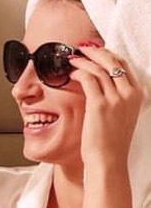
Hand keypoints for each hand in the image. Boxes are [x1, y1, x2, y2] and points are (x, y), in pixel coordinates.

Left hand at [70, 46, 142, 168]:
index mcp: (137, 95)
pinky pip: (88, 79)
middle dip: (96, 51)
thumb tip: (101, 84)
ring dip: (83, 60)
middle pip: (113, 61)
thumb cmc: (111, 141)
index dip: (109, 55)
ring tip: (72, 58)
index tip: (96, 51)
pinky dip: (78, 72)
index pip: (124, 66)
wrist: (109, 160)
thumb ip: (117, 99)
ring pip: (98, 68)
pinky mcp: (99, 105)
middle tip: (82, 47)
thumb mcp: (122, 115)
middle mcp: (129, 94)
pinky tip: (70, 73)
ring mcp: (116, 99)